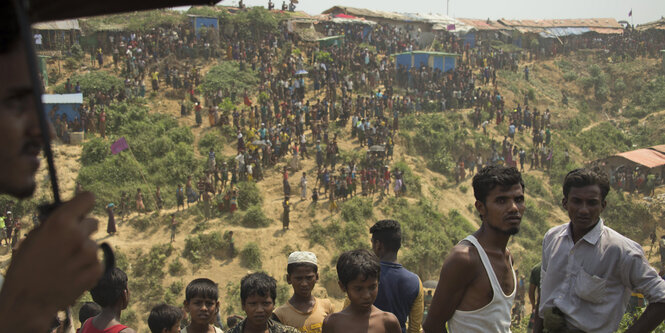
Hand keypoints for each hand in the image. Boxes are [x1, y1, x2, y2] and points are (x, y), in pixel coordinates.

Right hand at [0, 192, 101, 331]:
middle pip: (92, 222)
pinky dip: (87, 267)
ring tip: (65, 264)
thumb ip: (55, 223)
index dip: (83, 205)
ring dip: (83, 251)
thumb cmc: (26, 268)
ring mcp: (90, 253)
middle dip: (82, 230)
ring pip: (93, 244)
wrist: (28, 302)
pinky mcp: (96, 270)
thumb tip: (71, 214)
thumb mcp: (34, 237)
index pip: (88, 198)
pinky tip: (72, 274)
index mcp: (61, 222)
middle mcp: (79, 235)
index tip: (80, 212)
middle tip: (67, 244)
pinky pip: (96, 261)